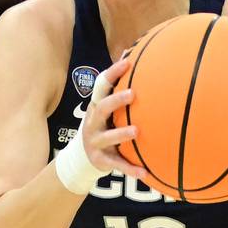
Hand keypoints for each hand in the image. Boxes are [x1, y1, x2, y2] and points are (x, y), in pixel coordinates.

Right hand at [80, 57, 145, 180]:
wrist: (81, 158)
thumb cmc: (102, 126)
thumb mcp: (105, 108)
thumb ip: (116, 88)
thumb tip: (131, 54)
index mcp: (96, 107)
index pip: (102, 85)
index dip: (113, 73)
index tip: (127, 61)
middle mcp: (93, 122)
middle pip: (102, 108)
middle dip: (116, 100)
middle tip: (133, 94)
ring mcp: (96, 142)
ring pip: (108, 137)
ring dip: (121, 134)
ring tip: (136, 131)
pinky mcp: (102, 160)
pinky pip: (117, 165)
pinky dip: (131, 169)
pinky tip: (145, 173)